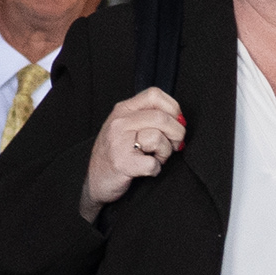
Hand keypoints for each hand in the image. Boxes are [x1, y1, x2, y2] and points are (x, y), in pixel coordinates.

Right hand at [82, 85, 185, 217]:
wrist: (95, 180)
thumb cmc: (115, 153)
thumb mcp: (127, 127)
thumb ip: (148, 117)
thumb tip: (180, 119)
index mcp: (123, 110)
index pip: (154, 94)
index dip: (173, 108)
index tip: (176, 122)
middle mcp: (119, 122)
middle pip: (162, 117)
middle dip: (177, 134)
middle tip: (174, 145)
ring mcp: (119, 142)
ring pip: (159, 138)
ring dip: (165, 153)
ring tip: (155, 158)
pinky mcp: (122, 163)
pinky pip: (152, 163)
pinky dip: (155, 170)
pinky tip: (146, 170)